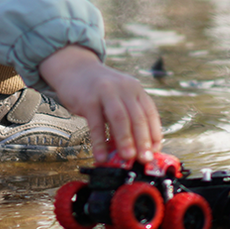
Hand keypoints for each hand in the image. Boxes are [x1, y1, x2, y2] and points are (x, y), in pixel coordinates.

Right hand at [39, 45, 162, 163]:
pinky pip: (96, 124)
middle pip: (137, 117)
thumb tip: (135, 148)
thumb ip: (128, 117)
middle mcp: (124, 89)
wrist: (75, 69)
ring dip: (125, 141)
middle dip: (143, 141)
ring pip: (120, 119)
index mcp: (135, 90)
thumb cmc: (99, 89)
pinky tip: (101, 155)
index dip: (154, 134)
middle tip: (144, 159)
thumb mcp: (119, 97)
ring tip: (127, 158)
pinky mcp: (88, 99)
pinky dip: (100, 142)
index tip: (154, 151)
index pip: (150, 113)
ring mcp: (106, 92)